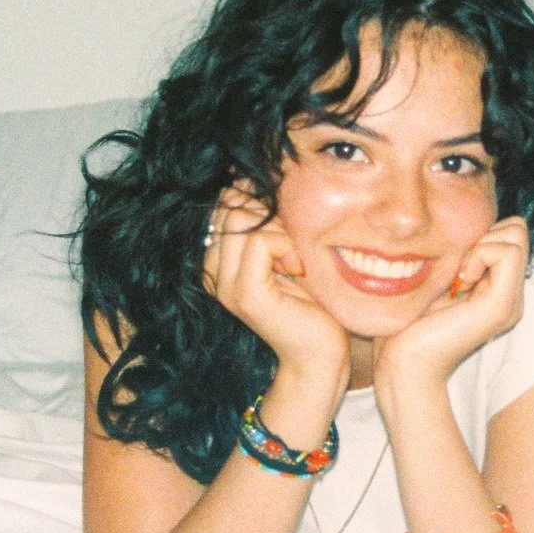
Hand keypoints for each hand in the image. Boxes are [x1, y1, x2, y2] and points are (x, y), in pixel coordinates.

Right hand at [202, 185, 348, 389]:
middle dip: (269, 214)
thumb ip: (270, 224)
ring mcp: (225, 286)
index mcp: (218, 260)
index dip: (259, 203)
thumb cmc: (311, 302)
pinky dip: (286, 246)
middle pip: (230, 206)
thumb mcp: (288, 251)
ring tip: (295, 258)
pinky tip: (299, 270)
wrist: (321, 354)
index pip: (225, 203)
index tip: (286, 229)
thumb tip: (258, 179)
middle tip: (293, 244)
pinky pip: (259, 242)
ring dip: (279, 231)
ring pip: (242, 221)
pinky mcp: (245, 295)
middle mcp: (212, 272)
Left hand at [376, 216, 529, 392]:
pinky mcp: (501, 306)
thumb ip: (455, 257)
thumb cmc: (405, 324)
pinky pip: (506, 252)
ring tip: (457, 277)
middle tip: (457, 267)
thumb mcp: (435, 279)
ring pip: (517, 235)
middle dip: (485, 234)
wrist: (401, 364)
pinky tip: (458, 283)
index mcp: (497, 290)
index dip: (480, 234)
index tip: (452, 263)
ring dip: (481, 244)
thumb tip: (462, 224)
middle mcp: (511, 296)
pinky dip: (480, 254)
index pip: (509, 233)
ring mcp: (510, 302)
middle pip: (517, 230)